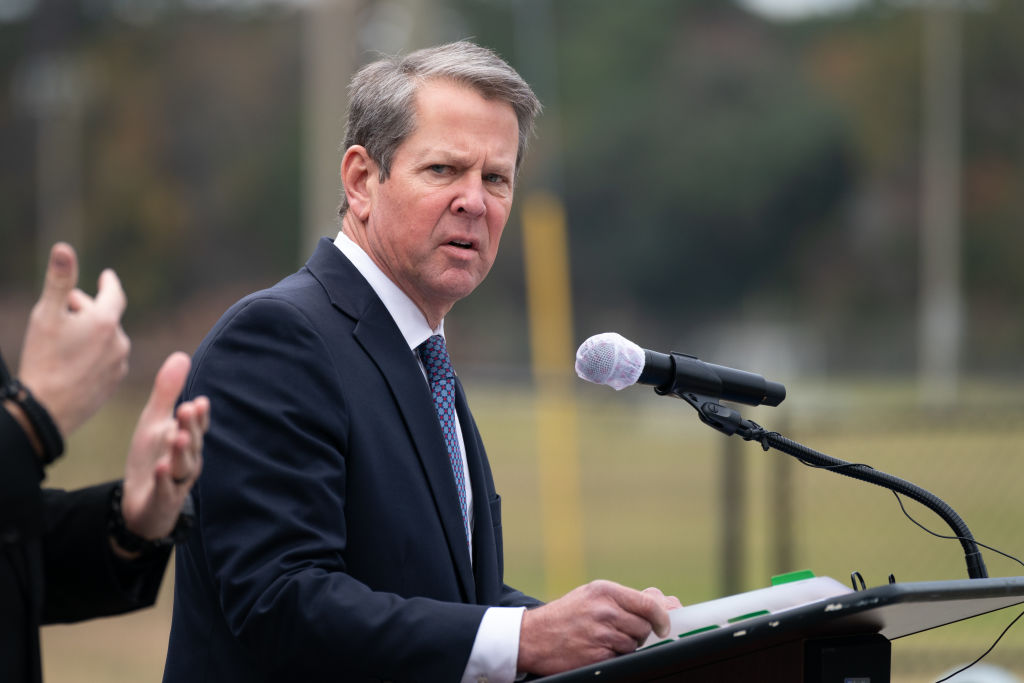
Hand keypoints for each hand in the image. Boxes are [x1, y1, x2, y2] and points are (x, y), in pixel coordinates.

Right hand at [18, 242, 129, 435]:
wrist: (46, 411)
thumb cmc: (43, 359)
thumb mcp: (46, 315)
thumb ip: (59, 280)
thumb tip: (64, 247)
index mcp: (106, 321)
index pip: (114, 294)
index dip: (109, 283)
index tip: (107, 276)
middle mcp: (119, 341)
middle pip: (106, 316)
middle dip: (87, 308)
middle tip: (65, 305)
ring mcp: (119, 365)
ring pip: (107, 339)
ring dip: (91, 332)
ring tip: (67, 335)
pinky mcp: (114, 383)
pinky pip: (106, 360)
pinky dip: (95, 353)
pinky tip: (76, 358)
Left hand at [120, 352, 208, 539]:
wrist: (140, 504)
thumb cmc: (152, 457)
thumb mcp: (155, 422)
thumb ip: (168, 392)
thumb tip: (182, 355)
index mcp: (186, 439)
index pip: (197, 425)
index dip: (198, 415)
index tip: (197, 401)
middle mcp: (186, 459)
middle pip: (192, 442)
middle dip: (190, 426)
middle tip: (186, 410)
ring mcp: (177, 481)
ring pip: (183, 466)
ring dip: (181, 452)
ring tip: (176, 438)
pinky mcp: (163, 500)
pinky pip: (166, 490)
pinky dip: (164, 480)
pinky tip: (160, 469)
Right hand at [516, 580, 676, 675]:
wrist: (533, 636)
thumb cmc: (567, 614)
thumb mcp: (592, 595)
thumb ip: (624, 598)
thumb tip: (661, 601)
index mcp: (605, 591)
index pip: (648, 604)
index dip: (662, 617)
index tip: (664, 626)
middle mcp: (604, 610)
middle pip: (643, 627)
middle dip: (638, 633)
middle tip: (620, 631)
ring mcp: (600, 634)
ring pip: (633, 644)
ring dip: (624, 646)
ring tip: (603, 639)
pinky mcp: (597, 655)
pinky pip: (620, 658)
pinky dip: (613, 656)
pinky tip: (597, 649)